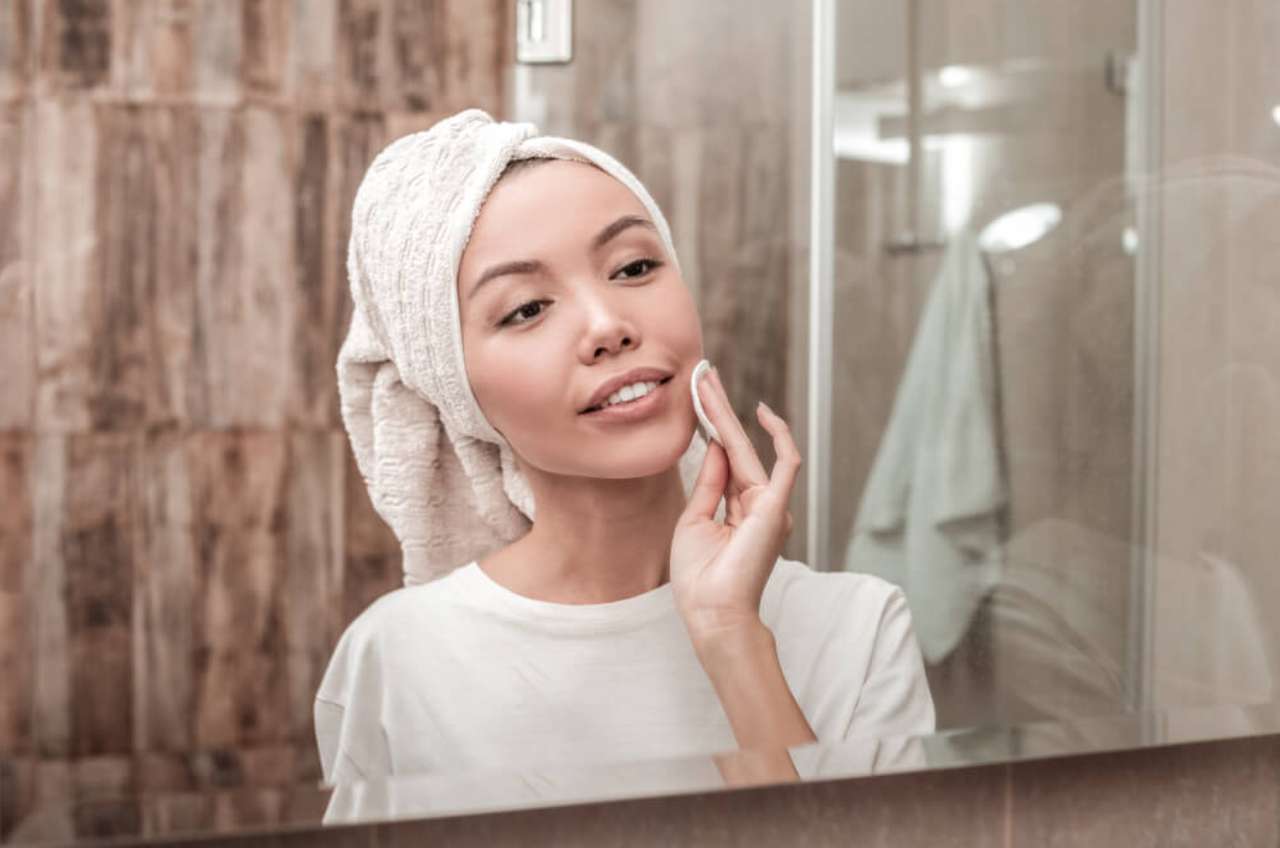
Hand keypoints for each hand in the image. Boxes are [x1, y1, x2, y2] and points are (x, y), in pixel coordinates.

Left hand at [669, 365, 801, 643]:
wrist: (712, 612)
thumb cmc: (699, 577)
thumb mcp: (694, 521)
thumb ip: (709, 483)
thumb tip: (716, 445)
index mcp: (738, 509)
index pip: (724, 458)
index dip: (711, 427)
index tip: (696, 398)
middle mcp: (759, 503)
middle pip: (735, 445)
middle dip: (718, 409)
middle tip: (702, 375)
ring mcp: (769, 505)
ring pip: (749, 448)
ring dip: (727, 414)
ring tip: (707, 382)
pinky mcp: (776, 508)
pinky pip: (787, 464)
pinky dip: (778, 436)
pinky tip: (763, 412)